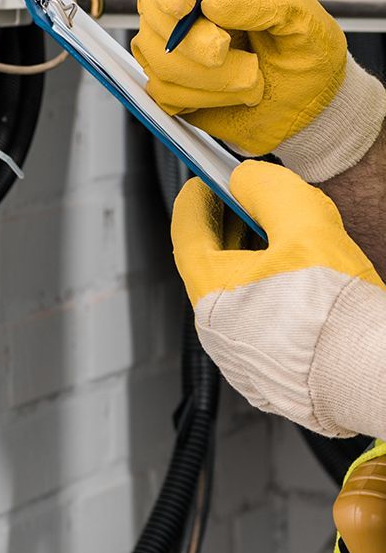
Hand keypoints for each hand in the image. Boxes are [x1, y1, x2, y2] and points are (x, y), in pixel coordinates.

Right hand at [133, 0, 383, 179]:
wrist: (305, 104)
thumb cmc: (306, 53)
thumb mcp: (304, 19)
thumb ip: (266, 1)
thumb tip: (210, 3)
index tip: (183, 8)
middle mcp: (189, 3)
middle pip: (155, 10)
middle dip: (192, 43)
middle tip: (230, 55)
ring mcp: (173, 44)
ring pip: (157, 56)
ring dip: (208, 78)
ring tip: (251, 81)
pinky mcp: (170, 81)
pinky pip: (162, 90)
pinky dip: (201, 98)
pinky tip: (232, 96)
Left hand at [172, 160, 384, 436]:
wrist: (367, 374)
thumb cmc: (335, 314)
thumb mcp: (304, 227)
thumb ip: (268, 191)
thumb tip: (245, 179)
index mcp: (211, 292)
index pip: (186, 231)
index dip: (196, 198)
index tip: (207, 179)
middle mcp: (216, 328)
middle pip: (209, 260)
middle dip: (227, 223)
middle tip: (247, 198)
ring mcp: (238, 353)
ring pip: (234, 290)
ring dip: (249, 255)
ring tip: (280, 233)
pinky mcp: (265, 369)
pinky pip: (254, 317)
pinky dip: (265, 288)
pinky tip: (296, 276)